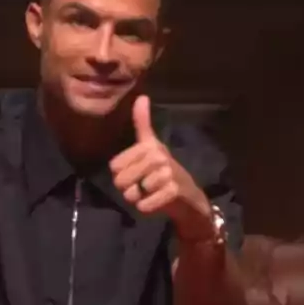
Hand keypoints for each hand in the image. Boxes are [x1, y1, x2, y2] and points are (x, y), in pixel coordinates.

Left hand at [110, 95, 214, 241]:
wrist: (189, 197)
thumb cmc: (165, 171)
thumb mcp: (152, 146)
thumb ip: (143, 123)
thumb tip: (142, 96)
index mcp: (149, 146)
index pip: (114, 166)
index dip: (121, 175)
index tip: (137, 173)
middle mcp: (158, 156)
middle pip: (121, 181)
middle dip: (129, 190)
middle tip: (145, 186)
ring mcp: (167, 173)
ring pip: (132, 194)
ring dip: (139, 199)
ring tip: (153, 193)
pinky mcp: (173, 191)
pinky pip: (144, 205)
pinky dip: (147, 208)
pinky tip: (158, 202)